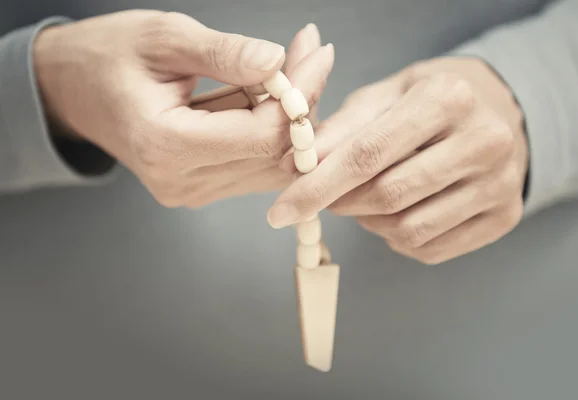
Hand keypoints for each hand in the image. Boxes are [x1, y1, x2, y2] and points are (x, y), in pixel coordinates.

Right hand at [34, 10, 332, 207]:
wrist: (73, 89)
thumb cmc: (108, 57)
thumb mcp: (163, 38)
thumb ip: (223, 53)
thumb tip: (277, 62)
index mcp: (165, 145)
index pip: (260, 136)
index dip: (300, 95)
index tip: (317, 53)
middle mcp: (181, 181)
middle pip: (273, 154)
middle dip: (303, 103)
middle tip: (312, 53)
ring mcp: (191, 190)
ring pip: (271, 165)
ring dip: (292, 117)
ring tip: (296, 64)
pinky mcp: (200, 186)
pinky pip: (255, 165)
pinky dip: (273, 130)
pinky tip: (275, 92)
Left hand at [269, 57, 528, 263]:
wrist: (500, 111)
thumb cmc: (429, 100)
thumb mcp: (384, 95)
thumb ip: (338, 130)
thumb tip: (291, 167)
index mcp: (448, 98)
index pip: (368, 154)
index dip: (317, 187)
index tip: (281, 211)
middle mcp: (484, 141)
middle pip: (387, 196)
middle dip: (339, 203)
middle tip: (322, 197)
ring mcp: (500, 184)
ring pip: (408, 229)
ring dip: (367, 222)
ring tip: (363, 200)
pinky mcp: (504, 217)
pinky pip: (429, 248)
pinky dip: (396, 237)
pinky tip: (395, 213)